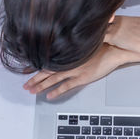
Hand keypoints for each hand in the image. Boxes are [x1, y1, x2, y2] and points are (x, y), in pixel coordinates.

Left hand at [23, 45, 139, 99]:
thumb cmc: (102, 44)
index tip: (28, 71)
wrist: (114, 49)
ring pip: (52, 80)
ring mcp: (74, 71)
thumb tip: (65, 46)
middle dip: (34, 79)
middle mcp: (68, 62)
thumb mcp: (84, 42)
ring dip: (41, 86)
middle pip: (46, 72)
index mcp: (67, 53)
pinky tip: (49, 96)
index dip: (37, 67)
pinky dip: (57, 92)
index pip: (47, 61)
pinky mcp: (82, 78)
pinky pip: (66, 86)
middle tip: (25, 86)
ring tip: (32, 92)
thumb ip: (73, 45)